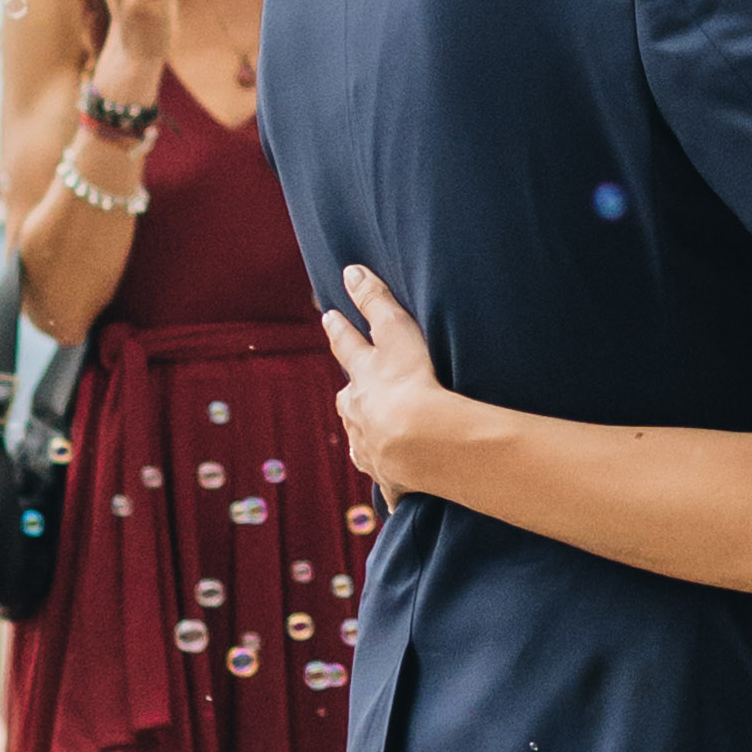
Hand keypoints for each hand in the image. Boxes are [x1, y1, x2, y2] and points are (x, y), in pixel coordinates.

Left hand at [322, 269, 466, 499]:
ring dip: (367, 433)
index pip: (347, 348)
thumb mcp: (395, 331)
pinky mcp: (391, 479)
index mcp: (361, 380)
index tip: (329, 317)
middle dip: (352, 393)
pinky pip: (390, 478)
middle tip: (353, 389)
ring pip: (363, 438)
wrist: (422, 443)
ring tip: (375, 433)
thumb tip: (350, 270)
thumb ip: (375, 301)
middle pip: (350, 400)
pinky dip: (392, 476)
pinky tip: (397, 481)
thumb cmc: (412, 382)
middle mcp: (358, 416)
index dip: (340, 331)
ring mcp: (372, 449)